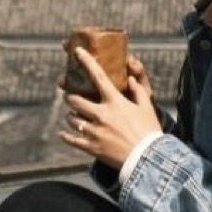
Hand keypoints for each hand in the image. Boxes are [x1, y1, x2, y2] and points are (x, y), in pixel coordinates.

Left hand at [60, 46, 162, 170]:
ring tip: (73, 116)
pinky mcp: (91, 147)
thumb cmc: (149, 131)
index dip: (86, 62)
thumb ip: (138, 91)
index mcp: (115, 102)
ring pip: (72, 119)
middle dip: (70, 97)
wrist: (148, 159)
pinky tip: (63, 133)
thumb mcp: (146, 108)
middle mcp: (101, 115)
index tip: (77, 52)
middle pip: (75, 100)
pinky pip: (72, 139)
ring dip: (71, 116)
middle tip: (70, 96)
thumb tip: (130, 79)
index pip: (98, 77)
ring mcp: (95, 131)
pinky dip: (66, 135)